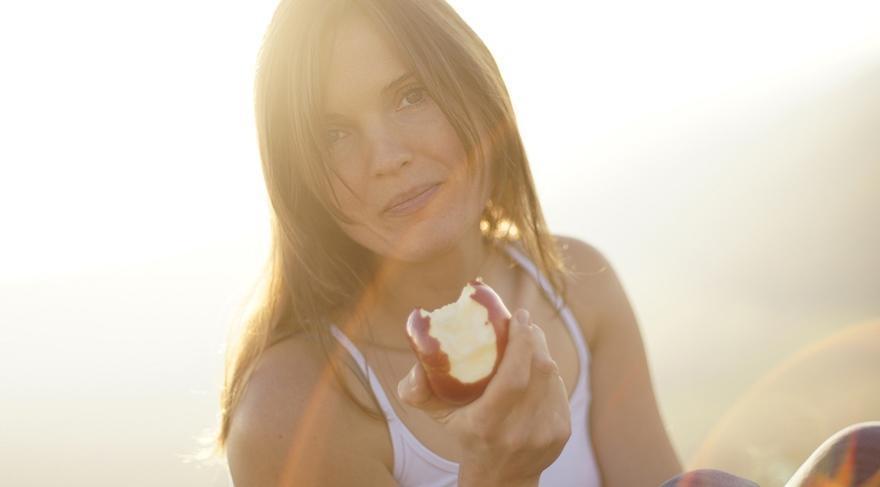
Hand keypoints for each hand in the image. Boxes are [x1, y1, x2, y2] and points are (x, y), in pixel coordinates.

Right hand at [397, 309, 571, 486]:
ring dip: (540, 352)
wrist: (501, 476)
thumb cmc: (466, 434)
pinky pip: (558, 387)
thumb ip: (419, 389)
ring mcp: (545, 432)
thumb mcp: (439, 415)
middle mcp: (519, 430)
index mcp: (487, 424)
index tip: (517, 316)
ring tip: (526, 341)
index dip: (520, 342)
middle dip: (532, 338)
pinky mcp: (561, 431)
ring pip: (550, 375)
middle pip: (538, 370)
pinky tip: (535, 369)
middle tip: (521, 322)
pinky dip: (546, 371)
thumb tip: (418, 360)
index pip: (513, 378)